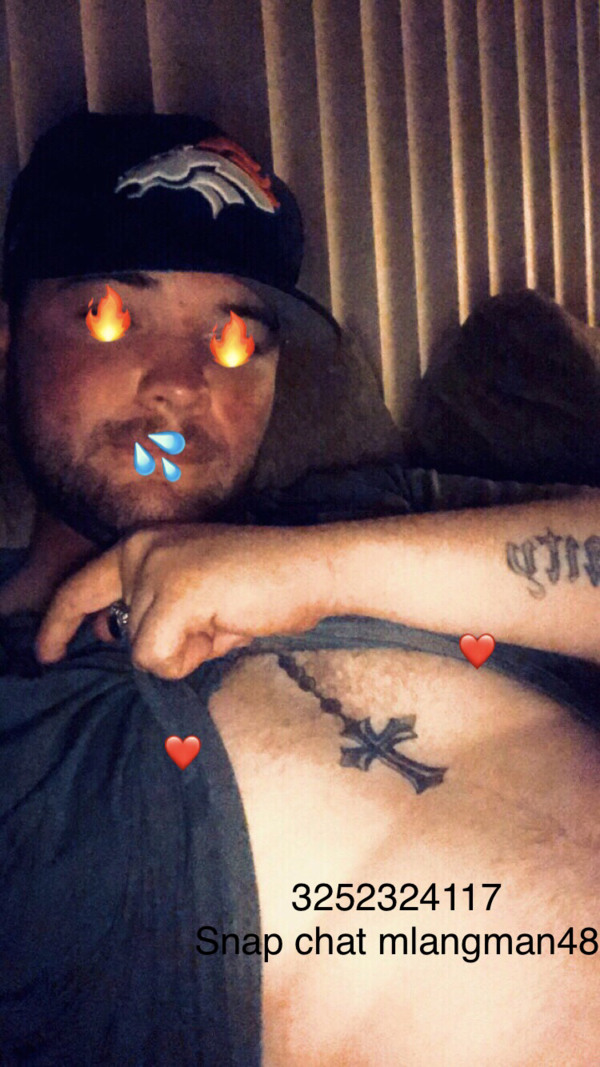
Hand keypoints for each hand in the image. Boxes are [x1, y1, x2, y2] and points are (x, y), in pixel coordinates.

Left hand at [34, 523, 335, 678]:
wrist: (312, 566)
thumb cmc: (264, 584)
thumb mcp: (197, 594)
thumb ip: (157, 611)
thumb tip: (126, 642)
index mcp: (144, 544)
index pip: (82, 586)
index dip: (58, 623)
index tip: (47, 653)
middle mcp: (140, 551)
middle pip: (122, 633)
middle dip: (170, 645)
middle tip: (213, 623)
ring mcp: (155, 571)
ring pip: (143, 652)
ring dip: (190, 650)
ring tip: (228, 619)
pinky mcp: (173, 594)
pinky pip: (158, 657)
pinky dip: (193, 656)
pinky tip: (225, 625)